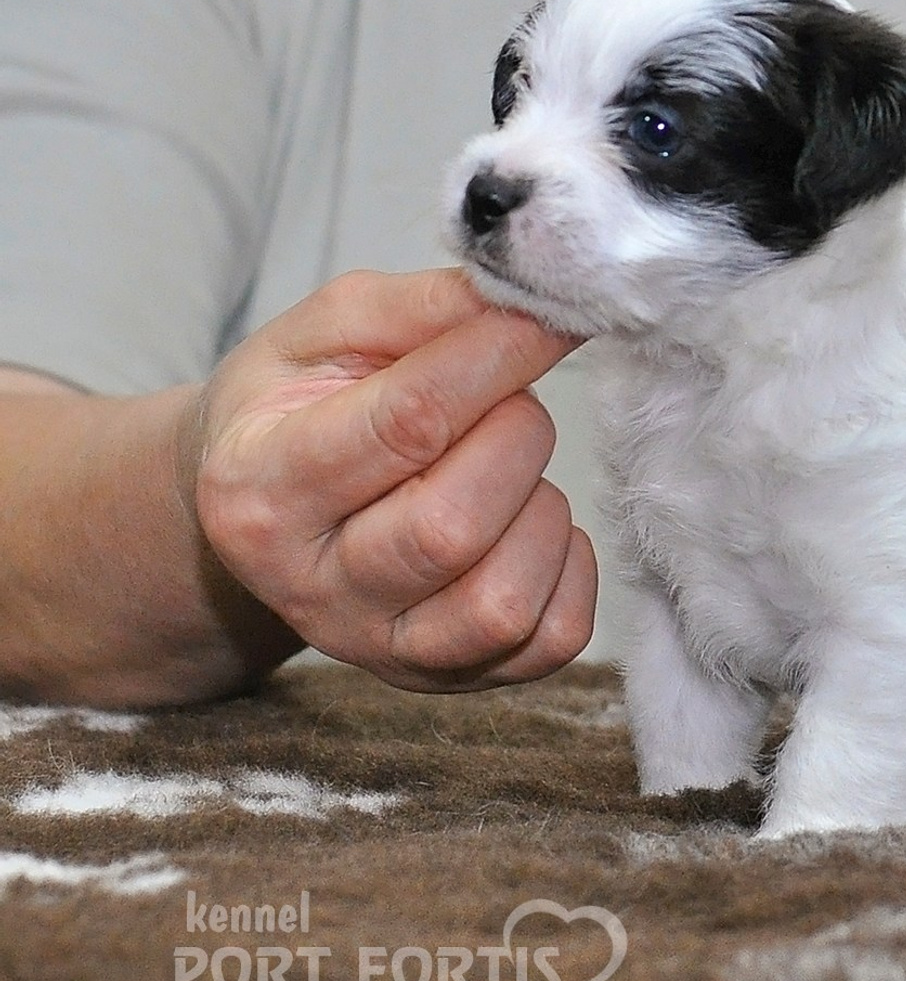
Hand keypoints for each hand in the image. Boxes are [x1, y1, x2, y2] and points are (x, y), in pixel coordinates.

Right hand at [188, 268, 595, 690]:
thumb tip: (522, 303)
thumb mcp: (324, 332)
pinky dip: (569, 572)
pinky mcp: (446, 677)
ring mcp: (378, 648)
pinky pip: (550, 642)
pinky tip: (531, 526)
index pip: (407, 424)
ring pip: (502, 601)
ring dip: (540, 513)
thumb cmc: (298, 405)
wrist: (262, 505)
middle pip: (454, 526)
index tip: (547, 319)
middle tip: (509, 402)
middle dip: (515, 439)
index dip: (496, 360)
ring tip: (510, 470)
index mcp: (259, 487)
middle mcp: (310, 587)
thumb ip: (418, 307)